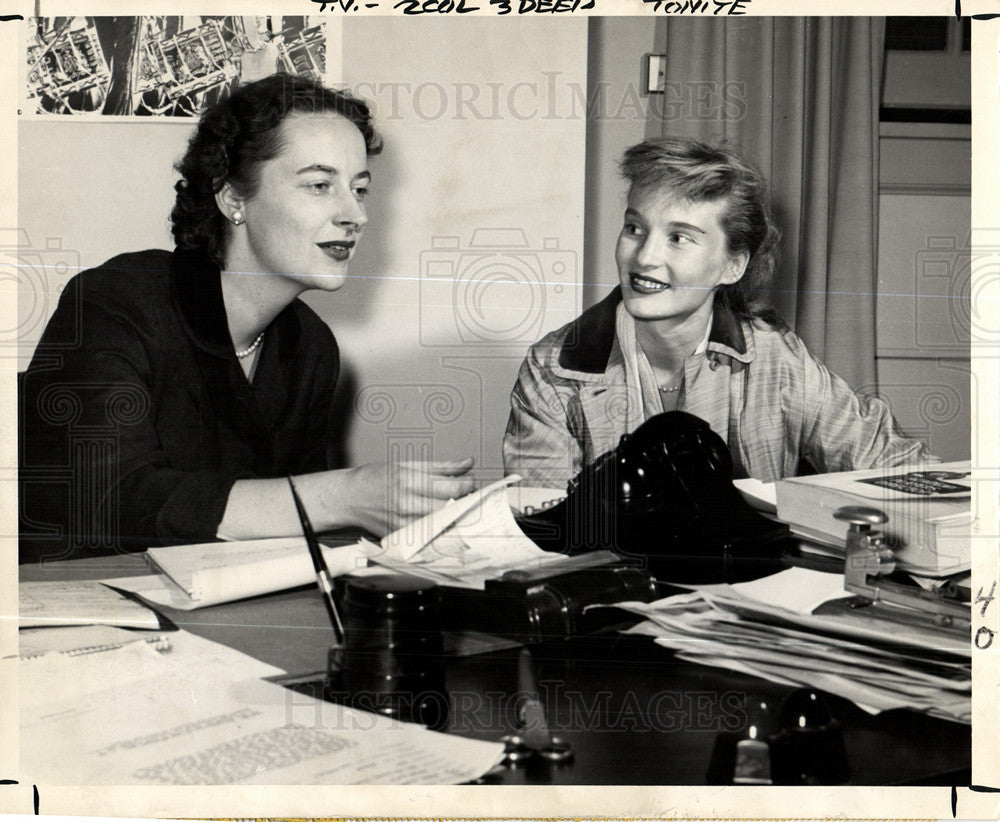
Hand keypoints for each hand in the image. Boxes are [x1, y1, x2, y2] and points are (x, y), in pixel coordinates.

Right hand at [343, 457, 475, 535]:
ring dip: (454, 517)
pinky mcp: (400, 537)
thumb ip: (441, 467)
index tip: (471, 483)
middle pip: (448, 508)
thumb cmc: (376, 478)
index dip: (467, 485)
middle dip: (464, 502)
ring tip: (457, 509)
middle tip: (469, 497)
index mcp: (408, 481)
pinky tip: (442, 522)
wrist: (350, 498)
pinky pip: (428, 536)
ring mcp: (402, 523)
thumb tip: (467, 463)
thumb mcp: (407, 465)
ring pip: (441, 525)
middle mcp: (406, 504)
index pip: (449, 487)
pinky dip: (439, 529)